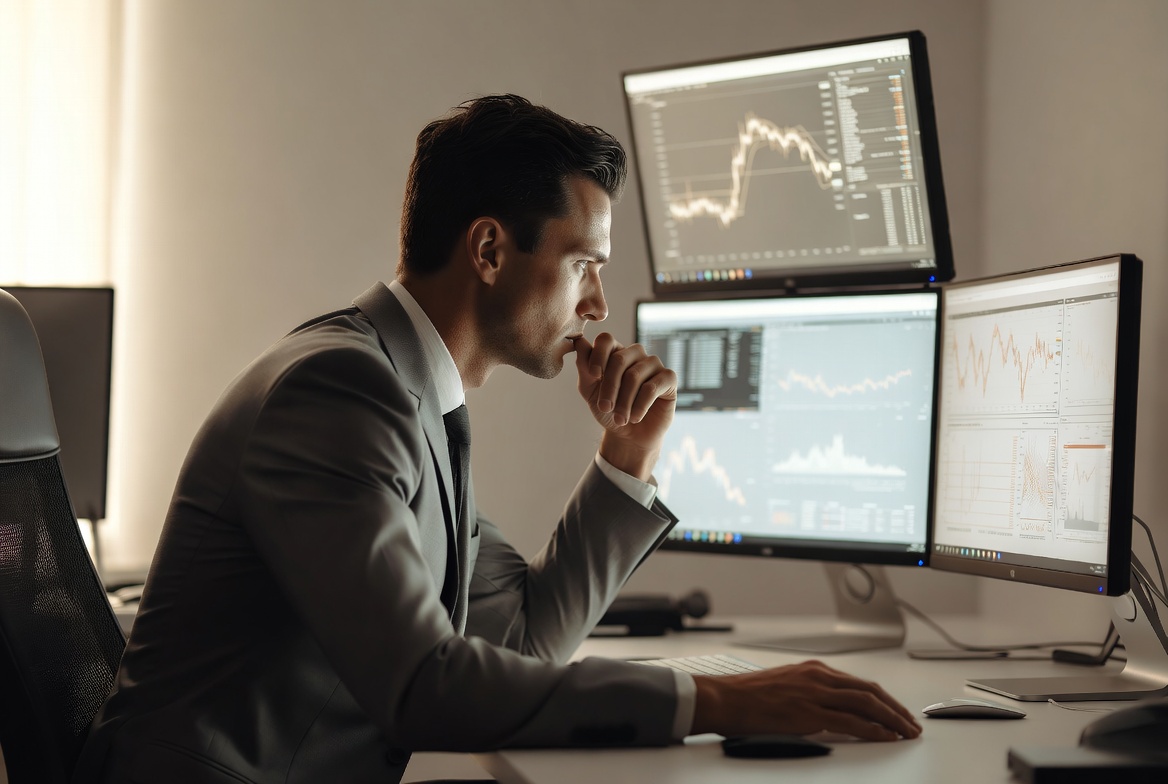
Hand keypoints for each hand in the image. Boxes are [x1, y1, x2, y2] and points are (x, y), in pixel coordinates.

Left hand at [573, 333, 676, 480]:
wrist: (629, 435)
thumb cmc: (609, 410)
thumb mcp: (590, 390)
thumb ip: (584, 367)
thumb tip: (579, 342)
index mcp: (615, 352)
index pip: (606, 340)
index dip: (598, 355)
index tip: (593, 375)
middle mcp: (635, 353)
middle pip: (619, 359)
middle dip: (609, 387)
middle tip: (604, 408)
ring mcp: (653, 364)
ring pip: (634, 376)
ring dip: (623, 402)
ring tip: (620, 419)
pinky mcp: (669, 378)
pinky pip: (652, 387)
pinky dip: (640, 406)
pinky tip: (635, 418)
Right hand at [691, 660, 921, 740]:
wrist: (724, 698)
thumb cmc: (747, 697)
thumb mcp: (784, 686)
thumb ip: (809, 693)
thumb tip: (828, 710)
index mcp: (813, 670)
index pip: (859, 683)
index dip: (884, 698)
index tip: (896, 711)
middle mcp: (818, 676)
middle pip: (870, 690)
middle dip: (895, 708)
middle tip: (911, 724)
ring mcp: (814, 693)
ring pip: (866, 703)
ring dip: (891, 718)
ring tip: (906, 732)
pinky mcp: (809, 712)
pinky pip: (851, 720)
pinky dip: (873, 728)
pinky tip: (885, 736)